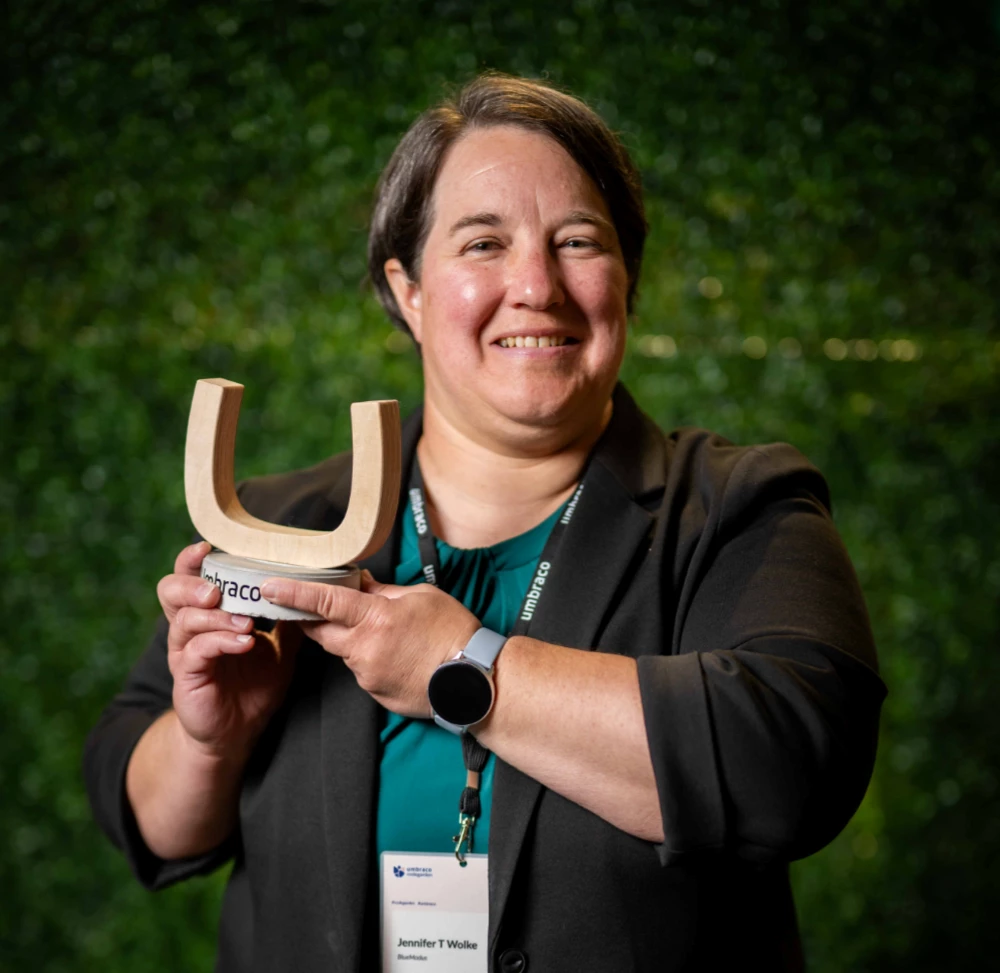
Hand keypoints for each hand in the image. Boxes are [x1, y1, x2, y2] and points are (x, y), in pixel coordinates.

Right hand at [157, 541, 299, 759]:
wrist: (237, 733)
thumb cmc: (253, 686)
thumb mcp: (279, 648)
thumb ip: (287, 621)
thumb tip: (311, 593)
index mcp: (208, 614)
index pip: (191, 577)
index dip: (192, 559)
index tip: (208, 547)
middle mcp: (190, 629)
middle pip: (171, 591)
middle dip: (192, 583)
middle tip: (218, 588)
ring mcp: (185, 652)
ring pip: (183, 620)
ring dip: (215, 615)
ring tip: (245, 620)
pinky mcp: (188, 676)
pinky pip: (197, 651)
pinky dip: (221, 642)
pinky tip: (244, 642)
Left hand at [260, 571, 478, 717]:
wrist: (473, 679)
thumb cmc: (453, 632)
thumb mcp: (421, 597)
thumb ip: (383, 592)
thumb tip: (359, 584)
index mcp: (376, 618)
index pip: (323, 602)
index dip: (293, 594)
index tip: (269, 586)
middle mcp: (365, 648)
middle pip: (320, 631)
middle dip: (311, 618)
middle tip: (310, 606)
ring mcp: (367, 674)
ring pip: (343, 651)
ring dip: (351, 639)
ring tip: (388, 634)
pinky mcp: (375, 693)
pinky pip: (361, 670)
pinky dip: (370, 659)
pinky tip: (397, 656)